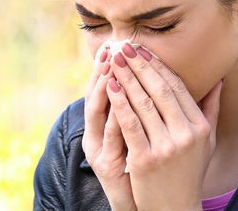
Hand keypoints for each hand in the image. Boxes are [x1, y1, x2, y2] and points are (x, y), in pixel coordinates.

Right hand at [81, 44, 136, 210]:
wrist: (141, 205)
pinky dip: (116, 117)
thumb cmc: (141, 168)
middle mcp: (95, 134)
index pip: (104, 88)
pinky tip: (121, 99)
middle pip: (96, 95)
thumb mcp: (137, 136)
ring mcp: (98, 149)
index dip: (107, 66)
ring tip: (112, 63)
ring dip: (105, 86)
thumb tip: (142, 81)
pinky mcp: (105, 164)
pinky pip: (112, 136)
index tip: (116, 43)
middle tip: (111, 46)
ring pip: (97, 112)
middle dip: (103, 69)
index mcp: (103, 125)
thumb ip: (139, 111)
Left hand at [106, 42, 223, 210]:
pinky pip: (130, 124)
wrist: (174, 209)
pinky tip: (110, 85)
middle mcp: (186, 134)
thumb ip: (211, 109)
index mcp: (200, 127)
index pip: (177, 87)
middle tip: (124, 45)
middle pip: (159, 90)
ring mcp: (166, 147)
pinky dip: (119, 101)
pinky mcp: (145, 159)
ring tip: (114, 59)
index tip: (143, 49)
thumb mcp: (207, 142)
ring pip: (143, 103)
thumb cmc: (188, 172)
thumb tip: (219, 79)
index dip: (158, 66)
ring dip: (126, 77)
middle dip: (140, 65)